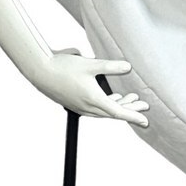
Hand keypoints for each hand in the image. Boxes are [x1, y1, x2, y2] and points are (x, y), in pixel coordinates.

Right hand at [32, 49, 149, 126]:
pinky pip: (96, 109)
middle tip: (144, 105)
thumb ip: (110, 66)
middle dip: (130, 109)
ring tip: (131, 99)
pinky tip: (112, 97)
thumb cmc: (63, 67)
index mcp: (93, 100)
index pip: (118, 112)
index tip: (145, 120)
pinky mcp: (75, 103)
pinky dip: (107, 105)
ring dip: (119, 106)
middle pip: (113, 113)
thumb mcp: (90, 64)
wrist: (40, 71)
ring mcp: (80, 107)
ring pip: (104, 111)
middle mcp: (87, 107)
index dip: (133, 115)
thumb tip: (128, 67)